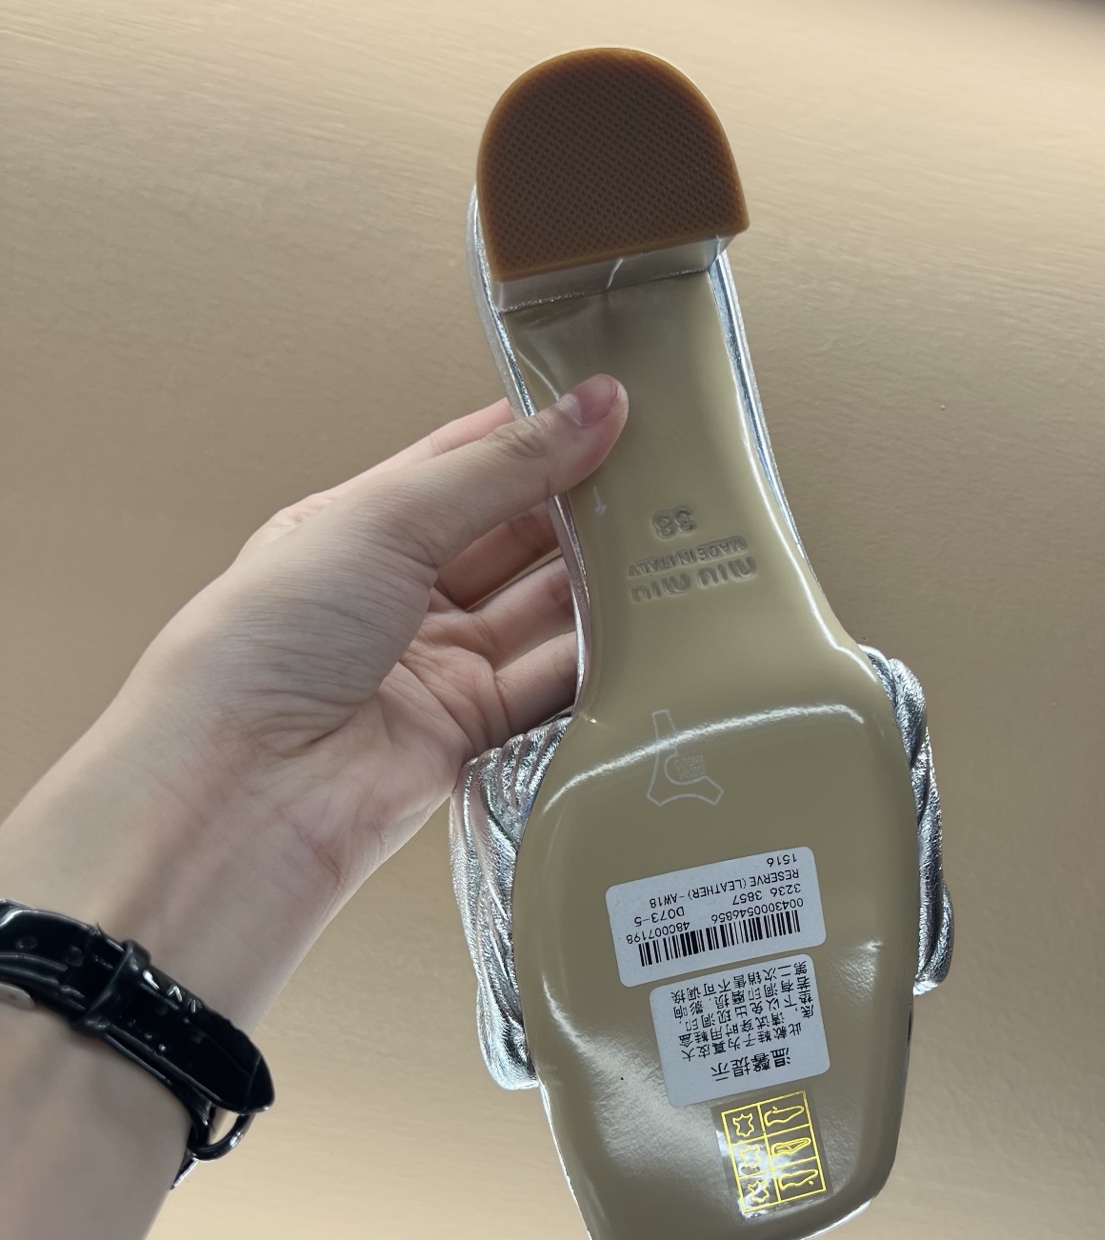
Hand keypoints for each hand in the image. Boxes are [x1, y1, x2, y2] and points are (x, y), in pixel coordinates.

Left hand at [0, 375, 625, 1024]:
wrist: (247, 788)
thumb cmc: (276, 636)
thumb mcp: (388, 520)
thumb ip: (503, 469)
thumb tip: (596, 403)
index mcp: (361, 525)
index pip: (464, 463)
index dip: (535, 432)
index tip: (612, 403)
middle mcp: (401, 592)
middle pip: (514, 536)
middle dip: (581, 505)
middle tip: (664, 473)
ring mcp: (440, 663)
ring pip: (542, 610)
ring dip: (600, 580)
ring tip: (674, 541)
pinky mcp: (475, 730)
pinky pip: (550, 684)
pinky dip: (598, 658)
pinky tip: (651, 626)